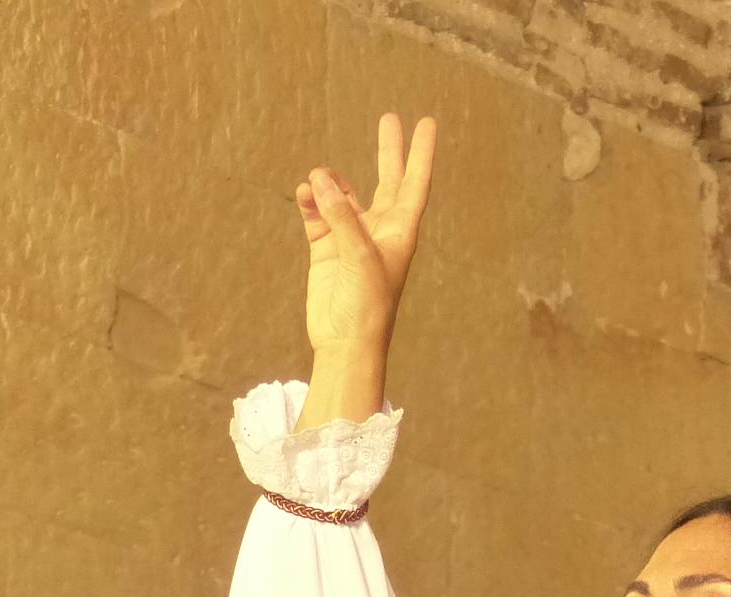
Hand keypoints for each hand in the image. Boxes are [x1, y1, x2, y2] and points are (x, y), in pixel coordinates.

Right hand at [293, 112, 435, 426]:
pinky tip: (304, 193)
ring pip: (342, 196)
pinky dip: (310, 201)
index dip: (421, 153)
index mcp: (400, 232)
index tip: (426, 123)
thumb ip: (341, 215)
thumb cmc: (367, 306)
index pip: (415, 183)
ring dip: (330, 184)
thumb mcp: (360, 256)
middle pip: (386, 180)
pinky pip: (317, 214)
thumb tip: (318, 179)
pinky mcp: (326, 249)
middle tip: (388, 118)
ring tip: (316, 177)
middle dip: (387, 151)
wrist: (345, 343)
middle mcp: (379, 231)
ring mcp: (351, 238)